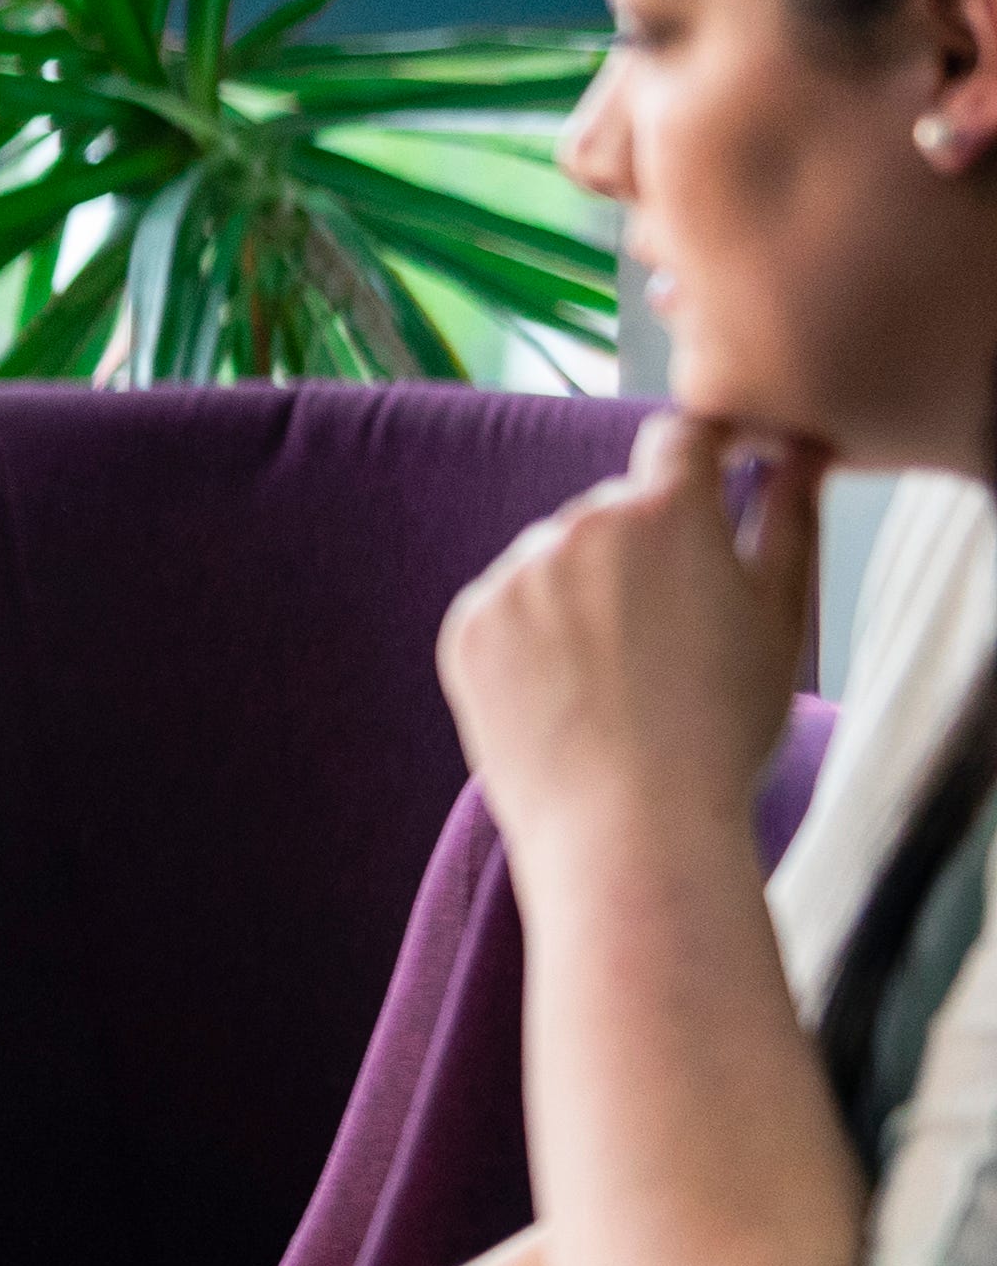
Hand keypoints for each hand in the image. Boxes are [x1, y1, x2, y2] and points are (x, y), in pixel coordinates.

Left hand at [440, 414, 823, 869]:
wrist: (629, 827)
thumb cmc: (723, 728)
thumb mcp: (782, 618)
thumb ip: (789, 518)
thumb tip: (799, 453)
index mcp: (666, 512)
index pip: (681, 438)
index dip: (702, 451)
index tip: (715, 476)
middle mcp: (579, 526)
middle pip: (615, 511)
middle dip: (643, 551)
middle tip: (672, 639)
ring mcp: (513, 575)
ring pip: (556, 562)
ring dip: (584, 595)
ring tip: (620, 682)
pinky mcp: (466, 625)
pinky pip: (506, 610)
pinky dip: (533, 639)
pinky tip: (569, 698)